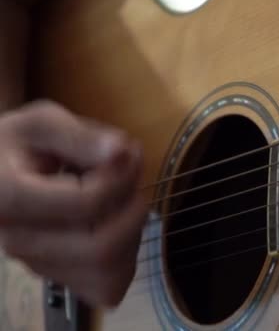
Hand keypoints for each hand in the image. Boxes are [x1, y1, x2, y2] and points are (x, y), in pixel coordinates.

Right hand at [0, 101, 146, 306]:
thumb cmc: (19, 146)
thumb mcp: (42, 124)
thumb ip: (81, 137)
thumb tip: (122, 152)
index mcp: (8, 198)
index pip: (86, 204)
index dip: (121, 178)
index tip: (127, 154)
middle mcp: (17, 241)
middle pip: (101, 248)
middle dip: (132, 211)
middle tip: (132, 180)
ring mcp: (37, 265)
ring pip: (108, 270)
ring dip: (133, 232)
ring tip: (123, 199)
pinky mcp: (56, 278)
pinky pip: (106, 286)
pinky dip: (126, 257)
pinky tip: (116, 225)